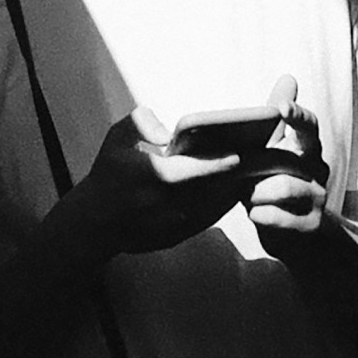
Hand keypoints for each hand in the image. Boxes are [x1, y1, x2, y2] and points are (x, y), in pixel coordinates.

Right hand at [69, 106, 246, 254]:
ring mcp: (174, 223)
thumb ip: (141, 121)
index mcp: (153, 177)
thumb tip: (166, 131)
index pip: (192, 170)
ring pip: (215, 206)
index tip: (239, 155)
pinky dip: (224, 204)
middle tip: (261, 159)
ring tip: (255, 171)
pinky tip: (236, 188)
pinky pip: (210, 218)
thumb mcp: (116, 138)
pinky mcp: (179, 236)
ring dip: (235, 190)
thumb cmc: (109, 174)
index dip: (217, 163)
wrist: (96, 221)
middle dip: (235, 174)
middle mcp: (167, 204)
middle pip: (211, 189)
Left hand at [244, 80, 330, 253]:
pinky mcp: (313, 226)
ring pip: (284, 188)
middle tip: (239, 168)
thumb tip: (288, 77)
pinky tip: (255, 214)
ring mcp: (319, 198)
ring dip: (256, 192)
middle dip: (261, 163)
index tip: (280, 107)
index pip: (309, 126)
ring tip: (246, 196)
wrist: (299, 236)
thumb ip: (278, 118)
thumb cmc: (277, 186)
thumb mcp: (277, 150)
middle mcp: (319, 170)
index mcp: (308, 148)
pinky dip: (262, 215)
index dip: (296, 114)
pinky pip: (280, 217)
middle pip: (294, 158)